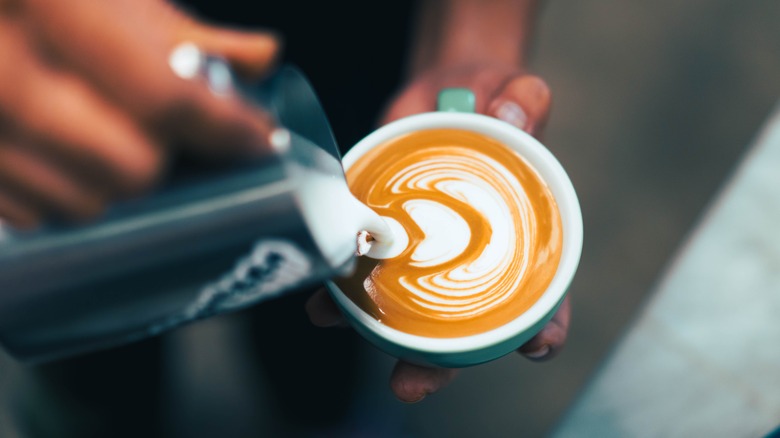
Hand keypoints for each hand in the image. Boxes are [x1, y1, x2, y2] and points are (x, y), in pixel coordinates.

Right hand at [0, 0, 279, 228]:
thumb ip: (179, 26)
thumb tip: (261, 60)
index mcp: (43, 2)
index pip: (160, 94)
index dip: (224, 125)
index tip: (256, 136)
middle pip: (128, 167)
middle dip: (165, 159)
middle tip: (172, 135)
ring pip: (78, 206)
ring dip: (114, 185)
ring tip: (116, 141)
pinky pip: (25, 214)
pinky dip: (61, 196)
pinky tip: (65, 157)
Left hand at [306, 64, 569, 402]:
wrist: (444, 90)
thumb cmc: (494, 99)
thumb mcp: (517, 92)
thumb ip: (524, 100)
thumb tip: (511, 113)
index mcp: (523, 236)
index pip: (543, 294)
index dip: (541, 327)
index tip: (535, 346)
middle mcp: (474, 256)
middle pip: (465, 323)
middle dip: (441, 360)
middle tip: (413, 381)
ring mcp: (427, 249)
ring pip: (408, 307)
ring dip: (375, 331)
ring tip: (345, 328)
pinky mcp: (388, 232)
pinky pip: (367, 266)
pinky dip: (342, 287)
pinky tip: (322, 297)